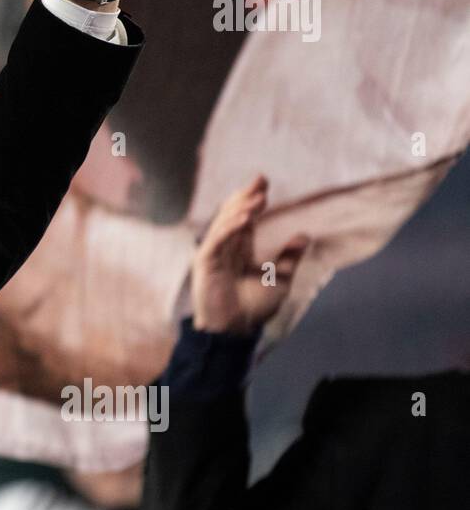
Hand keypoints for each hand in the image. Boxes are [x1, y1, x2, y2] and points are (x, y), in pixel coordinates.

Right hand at [191, 175, 309, 334]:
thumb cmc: (253, 308)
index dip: (253, 201)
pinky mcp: (205, 263)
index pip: (245, 219)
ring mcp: (213, 254)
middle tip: (260, 180)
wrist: (236, 329)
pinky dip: (229, 228)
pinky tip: (244, 218)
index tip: (264, 185)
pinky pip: (216, 240)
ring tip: (257, 198)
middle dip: (245, 197)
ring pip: (225, 224)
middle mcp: (225, 248)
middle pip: (233, 215)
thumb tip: (304, 235)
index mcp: (239, 250)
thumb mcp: (280, 279)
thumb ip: (289, 258)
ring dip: (240, 209)